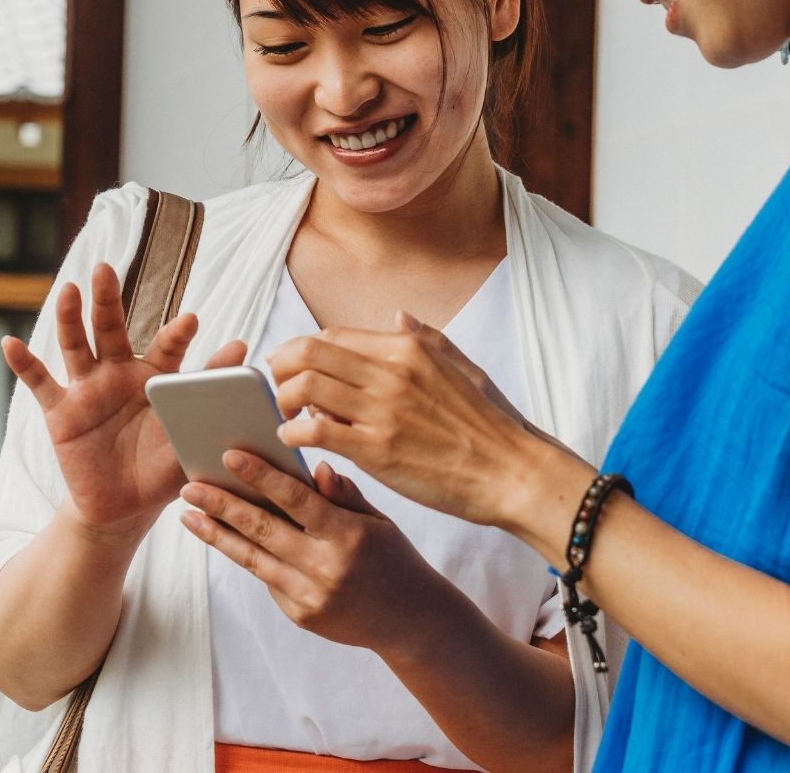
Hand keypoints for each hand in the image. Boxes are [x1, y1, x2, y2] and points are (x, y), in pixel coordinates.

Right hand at [3, 262, 247, 536]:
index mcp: (156, 377)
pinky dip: (24, 364)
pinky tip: (9, 344)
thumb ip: (209, 391)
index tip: (191, 321)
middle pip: (112, 329)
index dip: (177, 335)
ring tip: (68, 290)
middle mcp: (119, 373)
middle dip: (108, 300)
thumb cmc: (162, 469)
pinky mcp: (60, 412)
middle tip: (106, 269)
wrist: (122, 509)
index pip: (167, 348)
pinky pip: (39, 384)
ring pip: (75, 346)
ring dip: (69, 318)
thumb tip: (243, 348)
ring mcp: (87, 390)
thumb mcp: (189, 435)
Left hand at [178, 451, 451, 657]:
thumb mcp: (378, 521)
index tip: (230, 455)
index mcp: (348, 536)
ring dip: (217, 535)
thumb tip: (314, 467)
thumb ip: (344, 495)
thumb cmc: (394, 558)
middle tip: (189, 486)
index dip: (261, 476)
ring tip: (189, 515)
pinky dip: (248, 557)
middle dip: (221, 505)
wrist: (410, 622)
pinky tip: (226, 538)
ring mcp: (310, 597)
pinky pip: (267, 580)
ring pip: (253, 559)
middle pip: (262, 530)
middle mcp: (326, 569)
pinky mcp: (300, 616)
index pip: (296, 499)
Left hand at [265, 313, 588, 530]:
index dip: (302, 348)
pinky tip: (295, 440)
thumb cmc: (492, 424)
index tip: (291, 364)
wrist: (513, 472)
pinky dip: (295, 432)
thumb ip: (426, 338)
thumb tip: (397, 316)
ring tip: (286, 415)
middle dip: (281, 367)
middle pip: (310, 353)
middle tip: (276, 386)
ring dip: (285, 399)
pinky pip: (317, 431)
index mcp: (409, 348)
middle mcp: (392, 372)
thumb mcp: (463, 367)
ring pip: (306, 388)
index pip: (333, 335)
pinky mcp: (377, 449)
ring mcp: (383, 410)